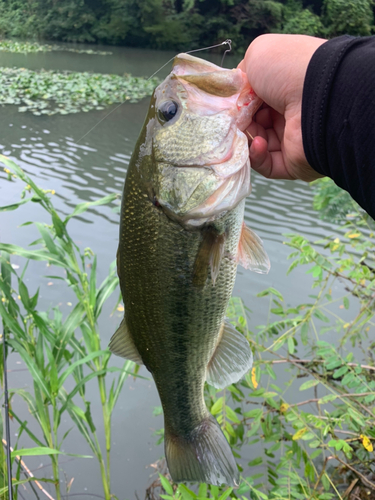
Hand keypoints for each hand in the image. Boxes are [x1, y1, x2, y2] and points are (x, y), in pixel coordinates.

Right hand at [238, 34, 326, 181]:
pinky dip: (256, 156)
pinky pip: (266, 165)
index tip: (228, 104)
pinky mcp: (292, 163)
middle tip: (232, 120)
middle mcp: (289, 113)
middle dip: (239, 123)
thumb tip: (236, 95)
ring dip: (245, 139)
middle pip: (253, 123)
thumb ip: (241, 75)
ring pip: (256, 145)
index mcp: (284, 88)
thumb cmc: (288, 69)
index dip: (238, 103)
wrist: (317, 96)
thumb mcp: (258, 56)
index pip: (253, 100)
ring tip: (244, 131)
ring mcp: (291, 139)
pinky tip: (258, 143)